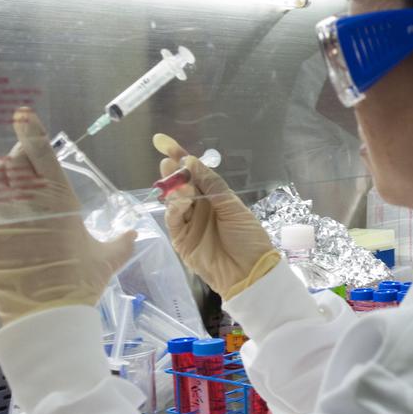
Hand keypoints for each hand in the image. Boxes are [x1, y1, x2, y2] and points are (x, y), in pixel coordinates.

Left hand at [0, 108, 135, 324]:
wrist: (47, 313)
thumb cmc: (79, 284)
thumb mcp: (107, 259)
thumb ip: (121, 242)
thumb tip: (134, 234)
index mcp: (62, 199)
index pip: (42, 153)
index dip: (32, 131)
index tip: (23, 116)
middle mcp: (31, 199)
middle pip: (17, 161)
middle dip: (20, 157)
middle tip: (24, 163)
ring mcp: (5, 212)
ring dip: (1, 172)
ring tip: (7, 178)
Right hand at [153, 133, 277, 297]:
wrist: (250, 272)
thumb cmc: (247, 237)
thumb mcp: (233, 206)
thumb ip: (212, 185)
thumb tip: (191, 161)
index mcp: (214, 196)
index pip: (194, 172)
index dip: (179, 156)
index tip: (162, 141)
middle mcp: (199, 207)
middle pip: (180, 184)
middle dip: (172, 171)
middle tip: (167, 160)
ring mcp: (188, 223)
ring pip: (174, 200)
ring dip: (174, 189)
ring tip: (177, 180)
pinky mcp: (181, 240)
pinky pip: (174, 220)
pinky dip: (175, 208)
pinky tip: (181, 200)